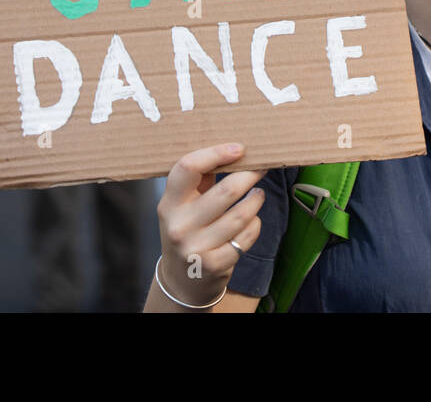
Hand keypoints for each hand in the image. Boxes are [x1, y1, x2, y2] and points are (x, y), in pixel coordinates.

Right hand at [155, 143, 266, 306]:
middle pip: (225, 191)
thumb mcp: (183, 206)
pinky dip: (254, 225)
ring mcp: (195, 248)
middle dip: (250, 176)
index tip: (240, 149)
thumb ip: (201, 179)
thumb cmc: (188, 230)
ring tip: (258, 193)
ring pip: (241, 215)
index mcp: (169, 203)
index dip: (215, 153)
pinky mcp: (213, 265)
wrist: (182, 281)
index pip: (187, 168)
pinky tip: (252, 220)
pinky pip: (246, 236)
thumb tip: (233, 149)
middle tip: (261, 169)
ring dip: (256, 200)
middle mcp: (178, 225)